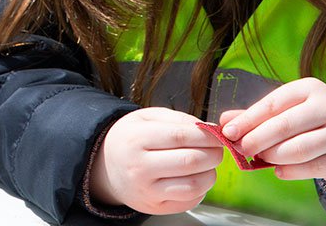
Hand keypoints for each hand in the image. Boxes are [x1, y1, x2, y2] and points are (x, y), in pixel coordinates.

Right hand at [89, 107, 222, 214]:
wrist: (106, 167)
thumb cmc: (130, 139)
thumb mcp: (146, 118)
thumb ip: (178, 119)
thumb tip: (209, 129)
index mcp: (137, 139)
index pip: (181, 136)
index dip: (207, 136)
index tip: (219, 134)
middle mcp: (140, 167)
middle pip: (191, 161)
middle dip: (214, 154)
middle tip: (218, 149)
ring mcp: (148, 190)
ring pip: (194, 184)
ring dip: (211, 173)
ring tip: (207, 163)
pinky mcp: (156, 207)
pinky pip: (189, 200)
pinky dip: (201, 189)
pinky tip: (195, 177)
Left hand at [220, 78, 325, 195]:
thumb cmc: (312, 120)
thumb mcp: (288, 108)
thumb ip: (256, 114)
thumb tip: (224, 121)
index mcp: (309, 88)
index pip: (272, 104)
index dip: (248, 119)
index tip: (228, 132)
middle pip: (285, 126)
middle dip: (257, 139)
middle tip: (241, 149)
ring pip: (299, 149)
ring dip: (273, 156)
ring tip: (259, 158)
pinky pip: (312, 168)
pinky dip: (290, 171)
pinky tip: (277, 170)